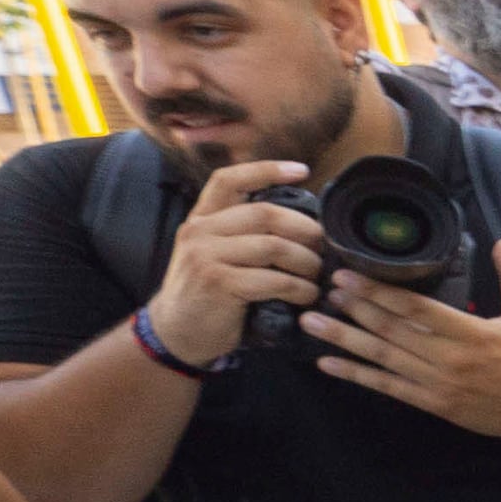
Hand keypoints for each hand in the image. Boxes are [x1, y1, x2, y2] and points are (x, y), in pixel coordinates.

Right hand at [151, 161, 325, 364]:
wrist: (177, 331)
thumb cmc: (210, 293)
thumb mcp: (216, 254)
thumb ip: (242, 234)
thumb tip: (302, 223)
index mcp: (201, 218)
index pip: (228, 180)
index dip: (266, 170)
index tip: (302, 170)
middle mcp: (200, 231)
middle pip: (265, 214)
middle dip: (304, 229)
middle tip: (323, 247)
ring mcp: (206, 256)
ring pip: (273, 246)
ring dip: (306, 262)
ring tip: (316, 275)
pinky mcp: (218, 284)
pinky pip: (273, 280)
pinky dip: (299, 288)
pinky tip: (306, 296)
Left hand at [313, 241, 500, 441]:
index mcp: (472, 333)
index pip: (415, 309)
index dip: (378, 292)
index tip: (348, 277)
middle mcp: (451, 360)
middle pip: (391, 330)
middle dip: (354, 308)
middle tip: (323, 290)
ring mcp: (440, 385)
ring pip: (383, 359)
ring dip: (344, 340)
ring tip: (312, 323)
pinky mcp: (436, 406)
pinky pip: (389, 389)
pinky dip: (357, 376)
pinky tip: (330, 364)